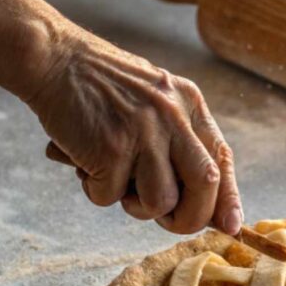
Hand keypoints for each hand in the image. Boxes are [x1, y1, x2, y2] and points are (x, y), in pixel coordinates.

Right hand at [29, 28, 241, 235]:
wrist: (54, 58)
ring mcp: (143, 132)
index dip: (228, 198)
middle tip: (167, 220)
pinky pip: (110, 197)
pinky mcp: (110, 148)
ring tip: (115, 182)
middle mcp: (172, 117)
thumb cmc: (101, 87)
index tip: (230, 226)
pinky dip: (94, 190)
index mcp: (188, 104)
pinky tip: (85, 162)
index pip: (221, 158)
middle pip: (205, 185)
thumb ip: (177, 138)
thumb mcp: (154, 98)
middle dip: (190, 218)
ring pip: (161, 202)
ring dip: (136, 207)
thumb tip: (201, 198)